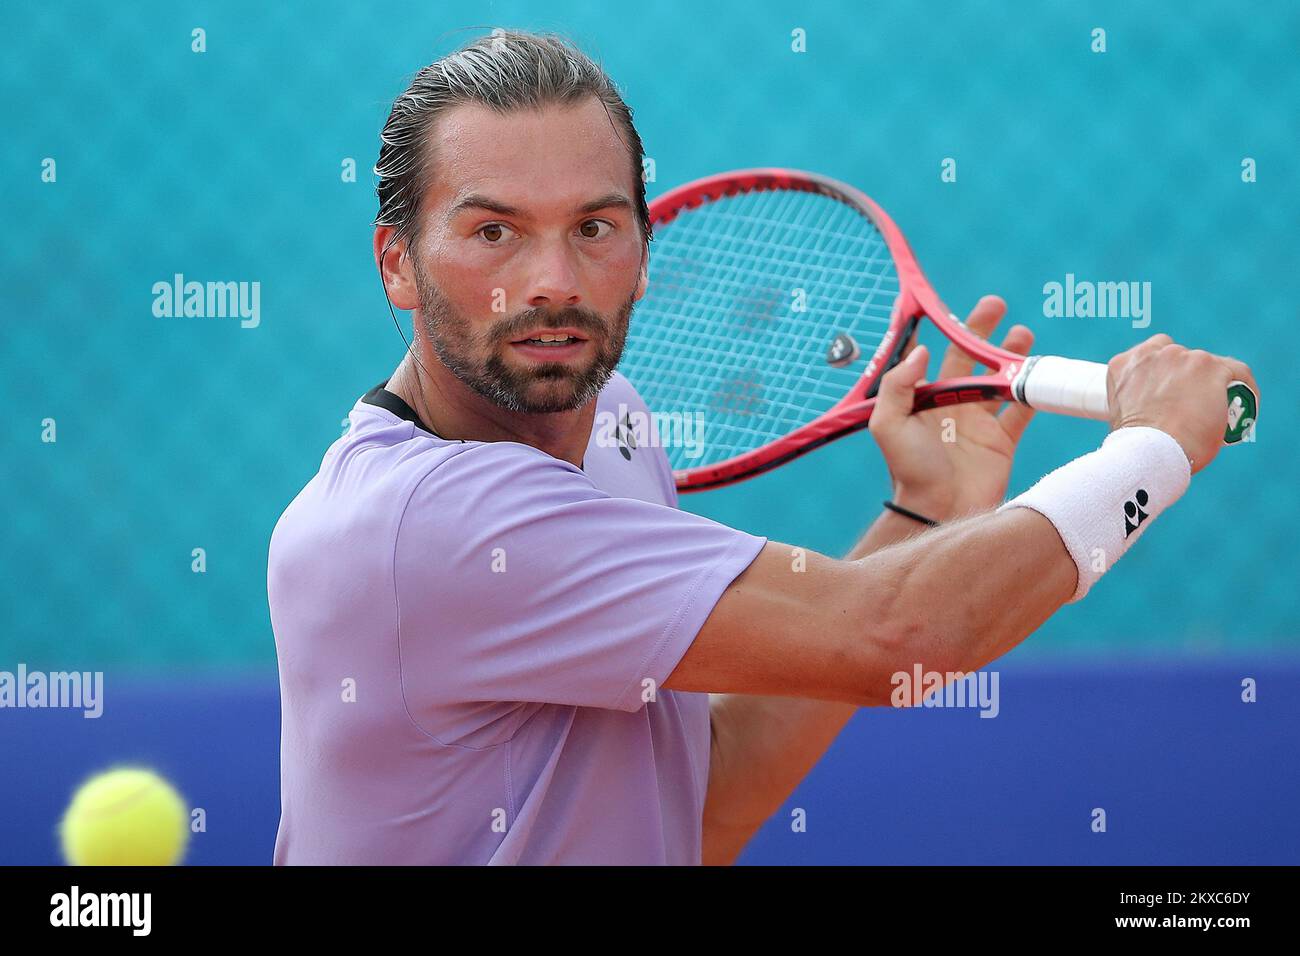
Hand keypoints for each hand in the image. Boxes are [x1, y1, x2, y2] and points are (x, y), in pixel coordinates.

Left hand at [868, 296, 1034, 519]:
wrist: (938, 511)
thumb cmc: (909, 470)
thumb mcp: (889, 425)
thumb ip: (899, 386)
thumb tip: (923, 350)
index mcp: (925, 400)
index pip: (936, 358)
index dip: (945, 333)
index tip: (953, 308)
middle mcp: (952, 407)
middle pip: (970, 360)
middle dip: (983, 332)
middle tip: (997, 306)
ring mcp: (978, 424)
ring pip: (1000, 381)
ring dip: (1012, 356)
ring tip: (1023, 334)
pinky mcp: (1002, 442)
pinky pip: (1021, 411)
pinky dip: (1033, 394)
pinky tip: (1041, 374)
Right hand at [1106, 333, 1258, 473]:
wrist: (1149, 453)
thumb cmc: (1134, 448)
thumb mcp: (1122, 416)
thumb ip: (1135, 403)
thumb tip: (1154, 417)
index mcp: (1124, 363)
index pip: (1154, 356)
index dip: (1165, 374)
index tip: (1171, 392)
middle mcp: (1154, 353)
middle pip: (1182, 358)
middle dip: (1190, 379)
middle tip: (1194, 407)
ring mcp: (1184, 358)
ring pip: (1210, 365)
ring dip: (1215, 384)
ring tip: (1220, 411)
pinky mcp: (1212, 368)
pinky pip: (1238, 372)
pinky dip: (1245, 389)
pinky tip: (1246, 405)